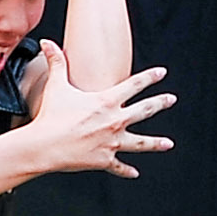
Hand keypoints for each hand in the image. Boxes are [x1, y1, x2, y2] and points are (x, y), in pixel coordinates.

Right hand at [25, 46, 176, 177]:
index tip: (162, 73)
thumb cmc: (50, 116)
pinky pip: (118, 166)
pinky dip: (126, 170)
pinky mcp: (104, 160)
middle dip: (160, 103)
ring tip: (168, 144)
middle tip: (172, 99)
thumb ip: (56, 63)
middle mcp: (115, 121)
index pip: (134, 85)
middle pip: (144, 110)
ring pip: (140, 143)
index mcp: (107, 102)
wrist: (45, 145)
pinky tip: (135, 173)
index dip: (149, 77)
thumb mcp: (56, 86)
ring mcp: (112, 142)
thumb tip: (47, 42)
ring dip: (155, 143)